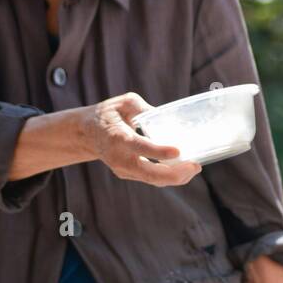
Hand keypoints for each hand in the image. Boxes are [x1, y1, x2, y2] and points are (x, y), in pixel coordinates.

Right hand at [80, 92, 201, 186]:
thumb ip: (143, 107)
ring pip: (153, 180)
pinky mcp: (128, 174)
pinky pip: (151, 179)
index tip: (178, 151)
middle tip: (196, 165)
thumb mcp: (125, 103)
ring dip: (176, 177)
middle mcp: (119, 157)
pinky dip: (169, 177)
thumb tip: (165, 116)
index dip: (159, 151)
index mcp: (117, 137)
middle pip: (149, 173)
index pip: (139, 147)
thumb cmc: (109, 114)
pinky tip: (184, 169)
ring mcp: (123, 169)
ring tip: (195, 167)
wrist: (87, 133)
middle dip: (175, 173)